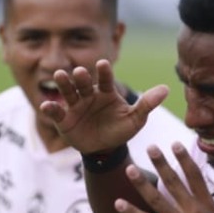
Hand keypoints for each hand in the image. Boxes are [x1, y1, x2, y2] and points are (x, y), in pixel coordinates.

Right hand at [40, 59, 168, 154]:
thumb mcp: (135, 119)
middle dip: (81, 77)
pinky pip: (56, 112)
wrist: (105, 148)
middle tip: (79, 71)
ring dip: (63, 84)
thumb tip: (167, 89)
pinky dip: (51, 108)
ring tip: (60, 76)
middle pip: (84, 83)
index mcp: (107, 92)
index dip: (104, 72)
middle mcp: (89, 95)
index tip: (103, 64)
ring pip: (68, 92)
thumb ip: (148, 104)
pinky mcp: (64, 119)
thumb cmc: (121, 129)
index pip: (105, 79)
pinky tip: (46, 105)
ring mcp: (75, 106)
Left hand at [115, 142, 213, 212]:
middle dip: (162, 163)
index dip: (184, 159)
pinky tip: (119, 203)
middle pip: (174, 183)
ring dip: (142, 183)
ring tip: (130, 170)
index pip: (195, 177)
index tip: (175, 144)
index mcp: (208, 207)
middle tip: (150, 147)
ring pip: (158, 199)